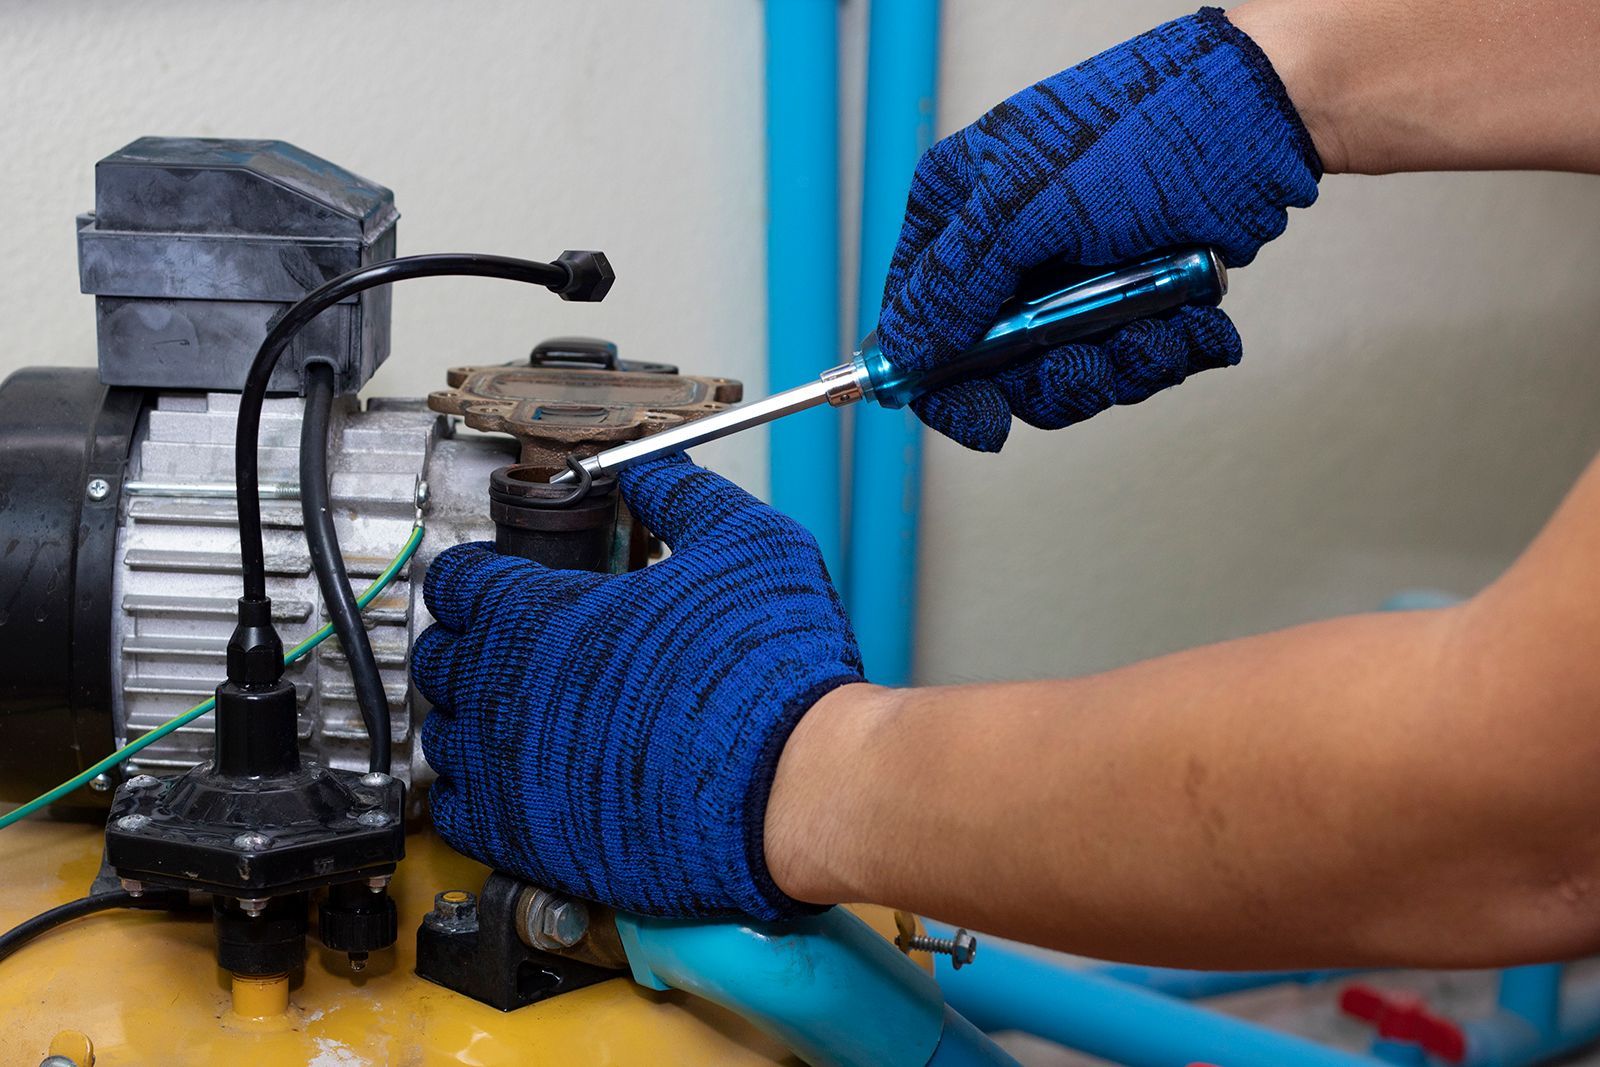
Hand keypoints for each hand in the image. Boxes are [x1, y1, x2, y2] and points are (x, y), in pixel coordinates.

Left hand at [412, 455, 862, 918]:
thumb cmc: (768, 671)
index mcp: (544, 613)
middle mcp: (507, 689)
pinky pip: (457, 813)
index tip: (500, 581)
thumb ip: (685, 498)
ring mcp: (509, 768)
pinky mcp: (525, 839)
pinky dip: (472, 795)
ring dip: (468, 719)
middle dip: (468, 644)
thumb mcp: (746, 544)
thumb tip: (653, 471)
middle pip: (440, 656)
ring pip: (442, 736)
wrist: (793, 784)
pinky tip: (510, 783)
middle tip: (510, 644)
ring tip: (513, 714)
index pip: (459, 580)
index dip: (480, 574)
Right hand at [879, 7, 1320, 451]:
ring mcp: (1071, 280)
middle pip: (997, 369)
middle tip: (1086, 365)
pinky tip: (1194, 324)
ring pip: (1068, 375)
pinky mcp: (1132, 299)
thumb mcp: (1023, 204)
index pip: (917, 320)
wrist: (1264, 118)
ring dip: (1119, 367)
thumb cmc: (1142, 128)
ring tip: (1156, 330)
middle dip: (1052, 380)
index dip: (941, 382)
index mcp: (959, 213)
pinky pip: (1130, 362)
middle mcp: (1010, 252)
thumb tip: (906, 351)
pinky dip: (1166, 353)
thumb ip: (956, 283)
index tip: (983, 419)